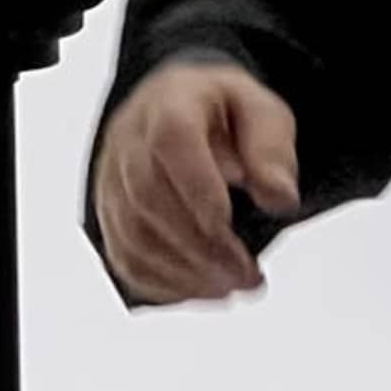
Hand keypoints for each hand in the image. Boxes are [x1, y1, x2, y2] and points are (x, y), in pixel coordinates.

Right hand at [93, 58, 302, 305]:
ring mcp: (113, 177)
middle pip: (147, 196)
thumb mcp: (264, 113)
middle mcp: (130, 137)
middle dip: (199, 246)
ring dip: (183, 272)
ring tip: (232, 287)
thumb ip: (272, 151)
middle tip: (246, 275)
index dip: (196, 186)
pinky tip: (203, 290)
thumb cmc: (228, 114)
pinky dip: (163, 283)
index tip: (228, 226)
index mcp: (172, 100)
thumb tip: (279, 198)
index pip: (171, 138)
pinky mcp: (110, 213)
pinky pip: (124, 256)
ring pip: (131, 234)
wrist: (188, 110)